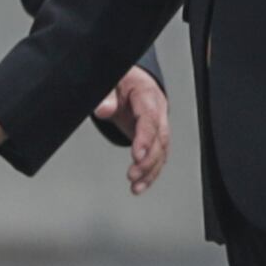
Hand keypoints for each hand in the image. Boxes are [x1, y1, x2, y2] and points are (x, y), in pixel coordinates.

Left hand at [93, 67, 170, 195]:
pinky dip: (151, 172)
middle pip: (160, 138)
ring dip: (151, 171)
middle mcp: (157, 110)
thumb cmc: (121, 80)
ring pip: (162, 150)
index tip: (137, 156)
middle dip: (149, 160)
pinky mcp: (154, 136)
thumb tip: (103, 109)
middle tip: (133, 175)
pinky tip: (141, 185)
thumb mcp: (111, 81)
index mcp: (147, 94)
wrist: (131, 79)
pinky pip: (157, 155)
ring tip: (137, 187)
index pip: (149, 118)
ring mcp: (158, 124)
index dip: (145, 138)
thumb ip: (106, 95)